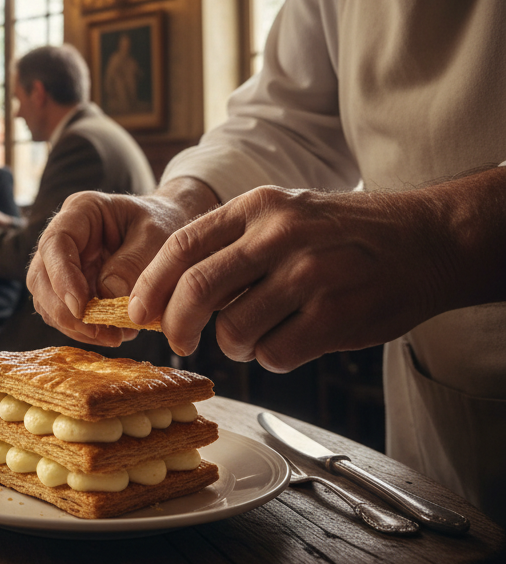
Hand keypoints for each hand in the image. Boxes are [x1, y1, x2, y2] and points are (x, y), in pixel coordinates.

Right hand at [26, 179, 217, 346]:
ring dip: (74, 326)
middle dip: (66, 312)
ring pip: (47, 301)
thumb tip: (107, 296)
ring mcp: (62, 264)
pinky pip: (63, 314)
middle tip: (102, 333)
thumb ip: (134, 263)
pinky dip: (84, 330)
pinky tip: (113, 332)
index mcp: (81, 210)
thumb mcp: (159, 237)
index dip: (62, 278)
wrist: (169, 231)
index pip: (56, 244)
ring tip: (114, 336)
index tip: (81, 307)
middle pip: (41, 277)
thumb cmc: (164, 225)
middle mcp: (64, 237)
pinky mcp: (69, 288)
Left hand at [132, 182, 480, 372]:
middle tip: (178, 339)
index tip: (138, 311)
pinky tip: (291, 341)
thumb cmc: (342, 233)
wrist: (425, 241)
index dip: (152, 283)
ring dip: (236, 344)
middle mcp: (280, 235)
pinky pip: (275, 354)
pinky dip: (272, 357)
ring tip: (257, 334)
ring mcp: (310, 275)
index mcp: (259, 205)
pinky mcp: (336, 315)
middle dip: (176, 324)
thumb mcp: (284, 213)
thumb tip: (170, 290)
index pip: (183, 245)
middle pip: (197, 288)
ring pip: (235, 330)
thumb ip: (232, 242)